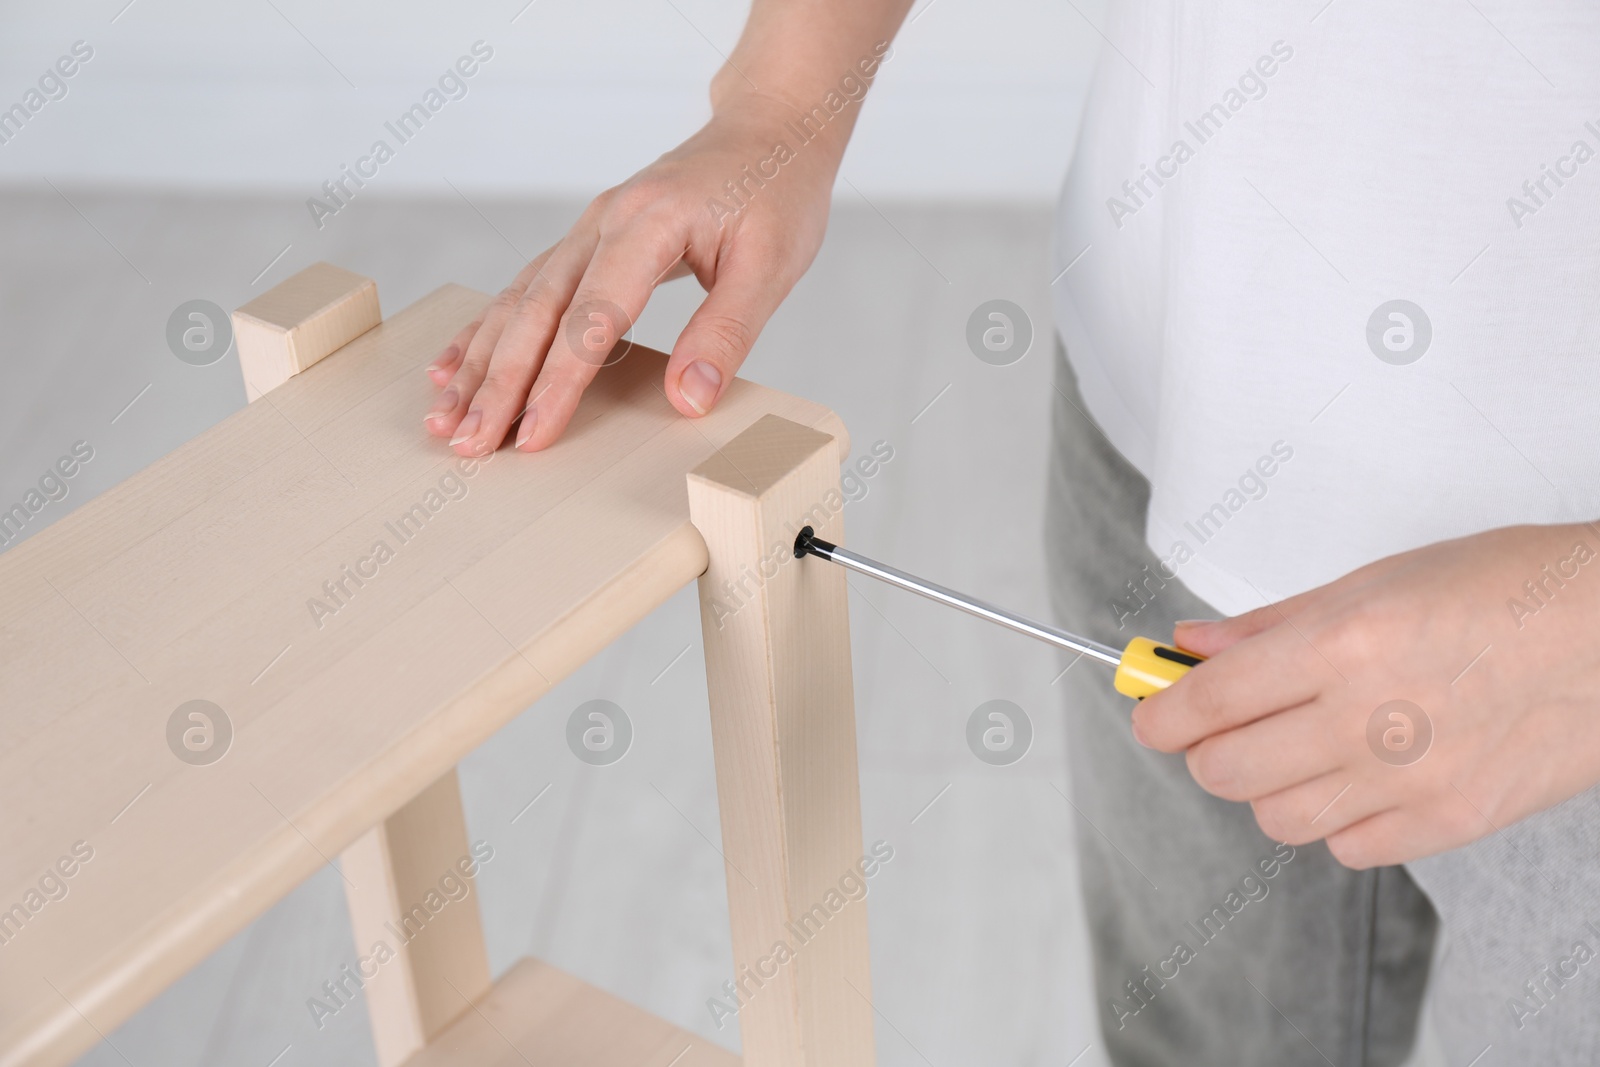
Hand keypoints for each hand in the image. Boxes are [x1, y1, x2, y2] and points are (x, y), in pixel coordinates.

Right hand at [424, 93, 837, 454]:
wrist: (768, 129)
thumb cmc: (776, 189)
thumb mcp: (772, 264)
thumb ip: (727, 332)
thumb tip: (689, 399)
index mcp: (646, 224)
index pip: (590, 317)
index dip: (558, 382)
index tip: (533, 433)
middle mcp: (604, 222)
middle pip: (536, 311)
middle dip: (498, 383)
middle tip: (470, 440)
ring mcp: (590, 227)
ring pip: (519, 301)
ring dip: (481, 362)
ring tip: (447, 416)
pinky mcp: (589, 239)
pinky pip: (527, 287)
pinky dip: (490, 330)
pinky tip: (456, 364)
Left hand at [1131, 522, 1599, 867]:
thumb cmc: (1510, 588)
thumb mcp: (1378, 580)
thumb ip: (1272, 624)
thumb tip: (1192, 646)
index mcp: (1341, 646)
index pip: (1207, 703)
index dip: (1160, 713)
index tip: (1150, 711)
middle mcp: (1367, 721)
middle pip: (1226, 770)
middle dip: (1205, 748)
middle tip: (1221, 723)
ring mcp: (1411, 782)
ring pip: (1276, 818)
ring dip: (1265, 786)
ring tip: (1295, 745)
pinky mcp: (1450, 824)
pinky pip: (1347, 848)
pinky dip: (1333, 819)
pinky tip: (1356, 776)